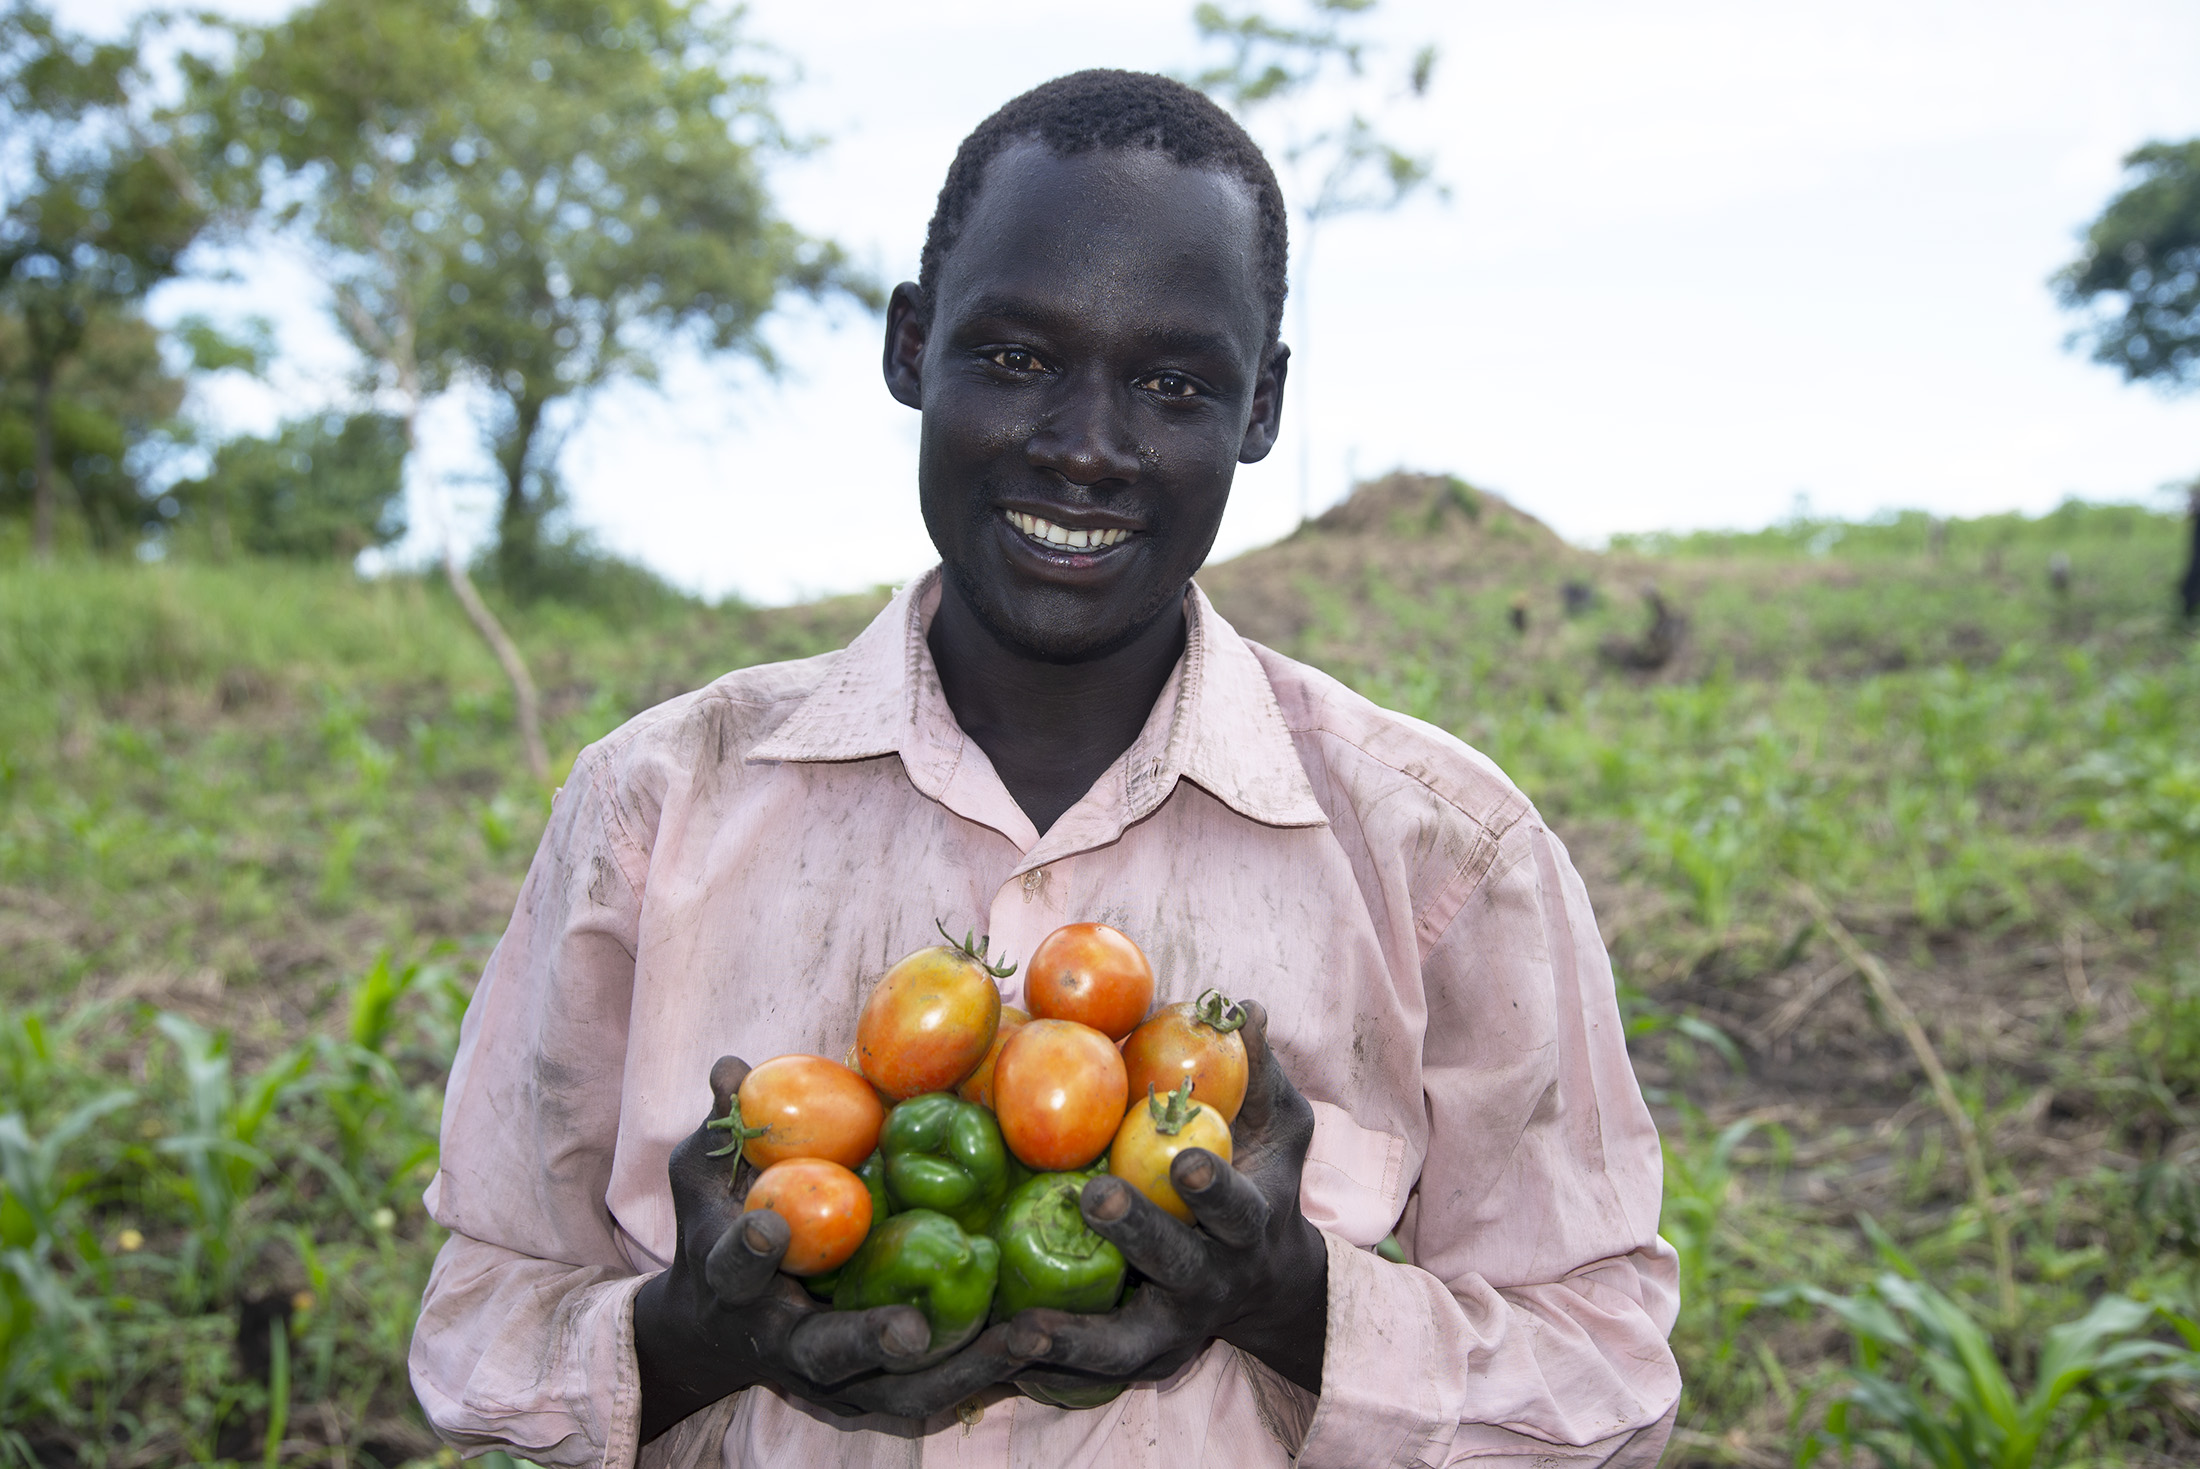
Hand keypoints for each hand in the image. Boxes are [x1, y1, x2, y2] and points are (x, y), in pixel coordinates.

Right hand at [634, 1057, 1041, 1438]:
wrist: (718, 1333)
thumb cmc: (718, 1236)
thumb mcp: (706, 1179)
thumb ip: (724, 1127)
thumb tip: (732, 1066)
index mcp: (735, 1287)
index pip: (736, 1270)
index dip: (751, 1250)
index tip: (771, 1225)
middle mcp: (783, 1344)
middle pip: (827, 1352)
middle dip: (868, 1342)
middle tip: (912, 1328)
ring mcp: (833, 1381)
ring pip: (899, 1392)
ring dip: (961, 1370)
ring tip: (1025, 1338)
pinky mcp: (877, 1397)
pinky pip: (937, 1395)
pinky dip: (986, 1378)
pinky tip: (1041, 1349)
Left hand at [1005, 1000, 1328, 1394]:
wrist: (1274, 1288)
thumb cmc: (1265, 1186)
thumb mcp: (1281, 1130)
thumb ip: (1262, 1072)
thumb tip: (1243, 1006)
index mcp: (1248, 1224)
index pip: (1235, 1206)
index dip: (1212, 1185)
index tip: (1184, 1156)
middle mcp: (1214, 1280)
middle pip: (1176, 1264)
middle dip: (1137, 1234)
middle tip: (1091, 1198)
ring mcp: (1177, 1326)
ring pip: (1127, 1340)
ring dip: (1077, 1336)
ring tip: (1023, 1327)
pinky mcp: (1141, 1358)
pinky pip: (1093, 1373)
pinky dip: (1051, 1370)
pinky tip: (1001, 1359)